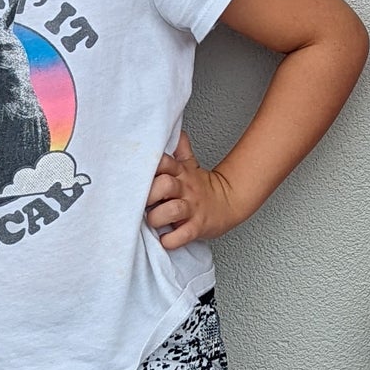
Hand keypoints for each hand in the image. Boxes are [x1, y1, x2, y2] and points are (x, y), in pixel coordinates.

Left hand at [147, 131, 237, 249]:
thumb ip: (180, 149)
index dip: (150, 168)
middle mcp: (185, 189)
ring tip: (153, 221)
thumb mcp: (191, 165)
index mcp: (181, 173)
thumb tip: (174, 130)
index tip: (138, 176)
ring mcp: (192, 209)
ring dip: (157, 218)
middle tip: (142, 203)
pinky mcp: (197, 227)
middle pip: (165, 185)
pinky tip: (165, 239)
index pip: (163, 163)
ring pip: (172, 210)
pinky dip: (170, 240)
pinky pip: (182, 235)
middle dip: (149, 195)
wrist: (230, 203)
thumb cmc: (203, 187)